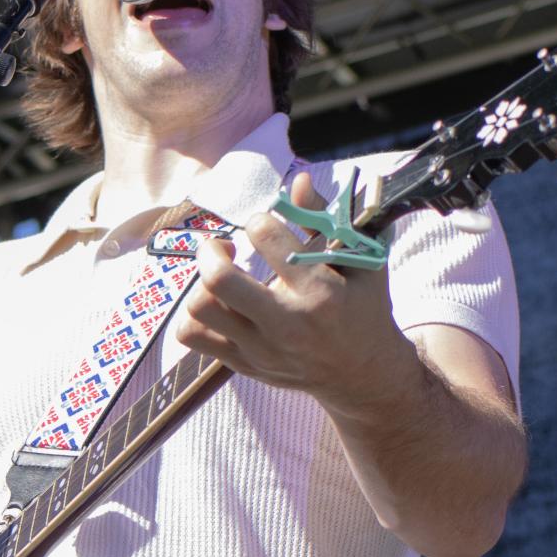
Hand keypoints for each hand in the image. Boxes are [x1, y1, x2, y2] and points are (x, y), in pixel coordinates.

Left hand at [173, 171, 415, 420]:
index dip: (259, 220)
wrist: (362, 375)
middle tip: (223, 246)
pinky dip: (195, 314)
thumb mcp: (360, 261)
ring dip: (201, 282)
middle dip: (211, 250)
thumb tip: (299, 180)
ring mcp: (260, 348)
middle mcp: (285, 323)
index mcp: (319, 292)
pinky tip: (218, 302)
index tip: (266, 225)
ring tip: (219, 276)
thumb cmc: (363, 308)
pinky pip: (194, 336)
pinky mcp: (244, 364)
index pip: (266, 237)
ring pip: (199, 310)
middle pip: (219, 280)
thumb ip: (325, 219)